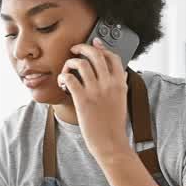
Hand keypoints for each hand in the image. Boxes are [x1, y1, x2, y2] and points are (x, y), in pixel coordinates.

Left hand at [59, 38, 133, 163]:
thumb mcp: (122, 101)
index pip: (113, 57)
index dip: (102, 47)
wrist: (110, 143)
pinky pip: (70, 78)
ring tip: (67, 69)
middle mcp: (109, 84)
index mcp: (120, 83)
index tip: (94, 43)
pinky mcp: (83, 99)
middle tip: (75, 49)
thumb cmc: (114, 125)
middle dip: (83, 47)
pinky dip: (63, 76)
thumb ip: (120, 86)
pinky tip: (62, 82)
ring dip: (71, 62)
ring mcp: (95, 91)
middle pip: (96, 55)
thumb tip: (121, 74)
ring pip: (81, 64)